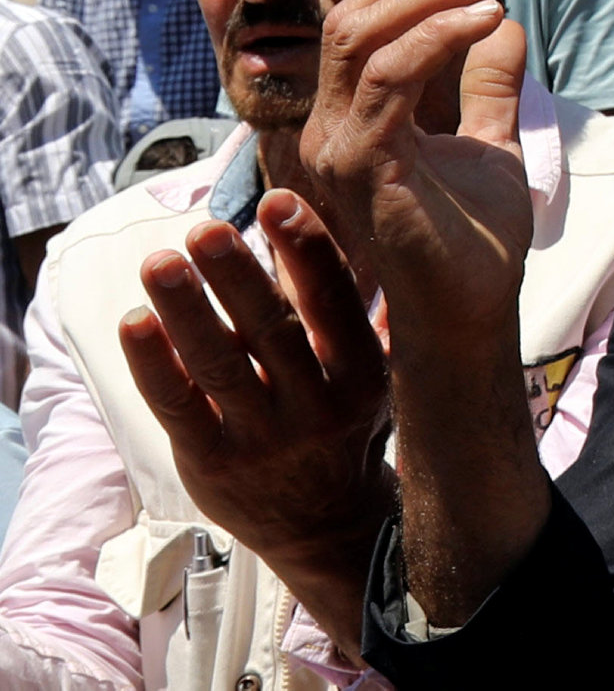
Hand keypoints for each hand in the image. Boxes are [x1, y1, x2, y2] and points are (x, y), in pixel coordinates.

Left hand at [118, 193, 391, 652]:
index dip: (307, 249)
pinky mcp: (212, 462)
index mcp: (362, 374)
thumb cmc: (344, 426)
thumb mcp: (363, 371)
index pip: (334, 302)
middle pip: (272, 329)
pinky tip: (134, 322)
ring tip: (158, 262)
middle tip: (204, 230)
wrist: (327, 525)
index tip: (277, 201)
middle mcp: (317, 405)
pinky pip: (177, 405)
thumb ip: (335, 309)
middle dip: (235, 276)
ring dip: (186, 309)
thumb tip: (300, 229)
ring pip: (219, 364)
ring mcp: (263, 438)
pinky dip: (153, 362)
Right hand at [298, 0, 534, 341]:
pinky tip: (490, 21)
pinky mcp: (362, 166)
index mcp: (353, 120)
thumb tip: (508, 23)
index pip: (360, 24)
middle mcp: (329, 129)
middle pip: (352, 19)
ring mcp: (337, 148)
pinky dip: (440, 36)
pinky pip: (389, 78)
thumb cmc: (475, 238)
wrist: (474, 311)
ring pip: (363, 38)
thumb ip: (489, 86)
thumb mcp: (491, 141)